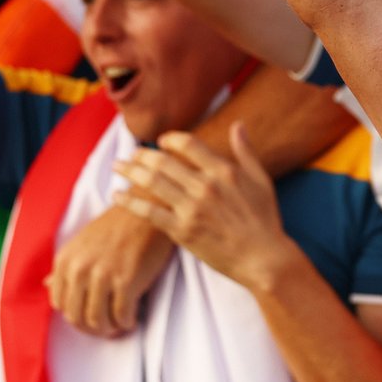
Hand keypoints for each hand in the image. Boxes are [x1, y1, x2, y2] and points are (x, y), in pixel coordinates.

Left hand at [46, 205, 173, 336]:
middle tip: (107, 326)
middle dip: (92, 328)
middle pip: (77, 317)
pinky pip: (122, 315)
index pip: (60, 304)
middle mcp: (80, 269)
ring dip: (110, 329)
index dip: (75, 315)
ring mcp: (103, 275)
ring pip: (98, 321)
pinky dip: (127, 322)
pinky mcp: (127, 280)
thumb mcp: (83, 241)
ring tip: (119, 323)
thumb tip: (46, 284)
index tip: (90, 315)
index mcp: (66, 260)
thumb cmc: (118, 224)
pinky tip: (132, 317)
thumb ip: (66, 265)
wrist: (149, 207)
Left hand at [113, 123, 295, 291]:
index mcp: (223, 170)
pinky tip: (117, 196)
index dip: (170, 139)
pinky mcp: (182, 231)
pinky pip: (149, 212)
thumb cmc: (264, 218)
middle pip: (164, 162)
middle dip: (143, 154)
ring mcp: (192, 208)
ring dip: (131, 172)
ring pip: (152, 183)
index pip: (188, 144)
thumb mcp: (260, 179)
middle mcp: (205, 186)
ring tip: (118, 167)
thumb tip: (237, 124)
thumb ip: (245, 150)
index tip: (161, 140)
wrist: (262, 257)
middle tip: (131, 153)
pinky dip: (130, 202)